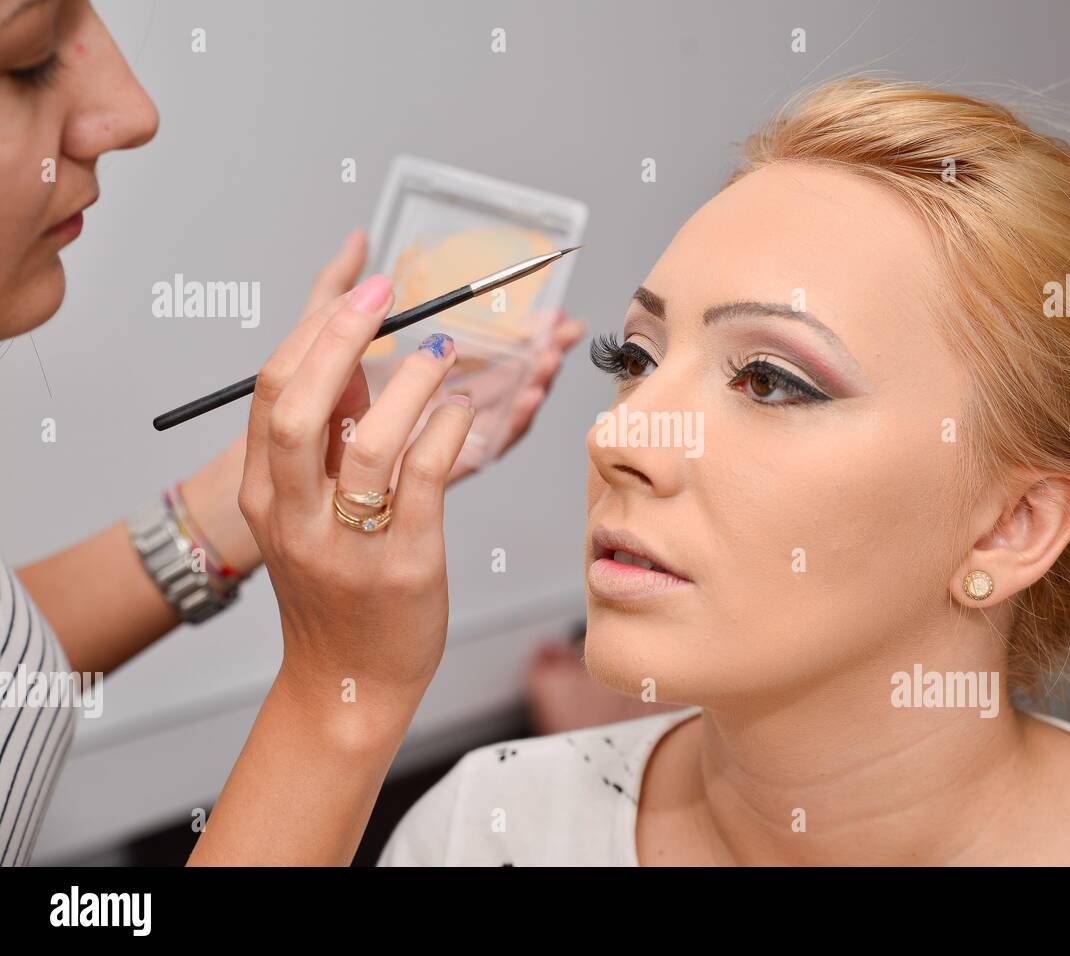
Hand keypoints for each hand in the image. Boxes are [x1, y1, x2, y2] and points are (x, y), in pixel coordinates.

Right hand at [182, 231, 585, 568]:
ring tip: (444, 352)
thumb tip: (354, 360)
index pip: (274, 392)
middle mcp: (295, 517)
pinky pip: (425, 480)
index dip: (317, 331)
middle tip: (388, 294)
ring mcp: (348, 545)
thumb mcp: (308, 512)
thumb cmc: (334, 589)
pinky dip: (446, 430)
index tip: (361, 289)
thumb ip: (328, 438)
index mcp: (264, 494)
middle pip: (300, 408)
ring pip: (370, 443)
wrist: (346, 684)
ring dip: (412, 384)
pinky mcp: (405, 564)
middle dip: (343, 337)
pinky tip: (462, 410)